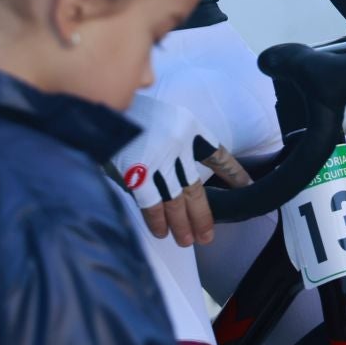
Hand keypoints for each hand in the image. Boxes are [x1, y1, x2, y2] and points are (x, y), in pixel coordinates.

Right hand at [116, 93, 243, 246]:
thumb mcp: (162, 116)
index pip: (217, 155)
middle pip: (196, 187)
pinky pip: (152, 203)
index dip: (233, 172)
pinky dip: (158, 220)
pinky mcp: (137, 172)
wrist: (99, 103)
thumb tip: (178, 176)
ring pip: (177, 200)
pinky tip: (162, 232)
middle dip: (203, 215)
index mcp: (188, 126)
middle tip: (207, 235)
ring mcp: (158, 158)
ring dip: (182, 224)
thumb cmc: (128, 112)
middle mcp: (178, 143)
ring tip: (186, 240)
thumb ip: (174, 141)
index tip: (246, 186)